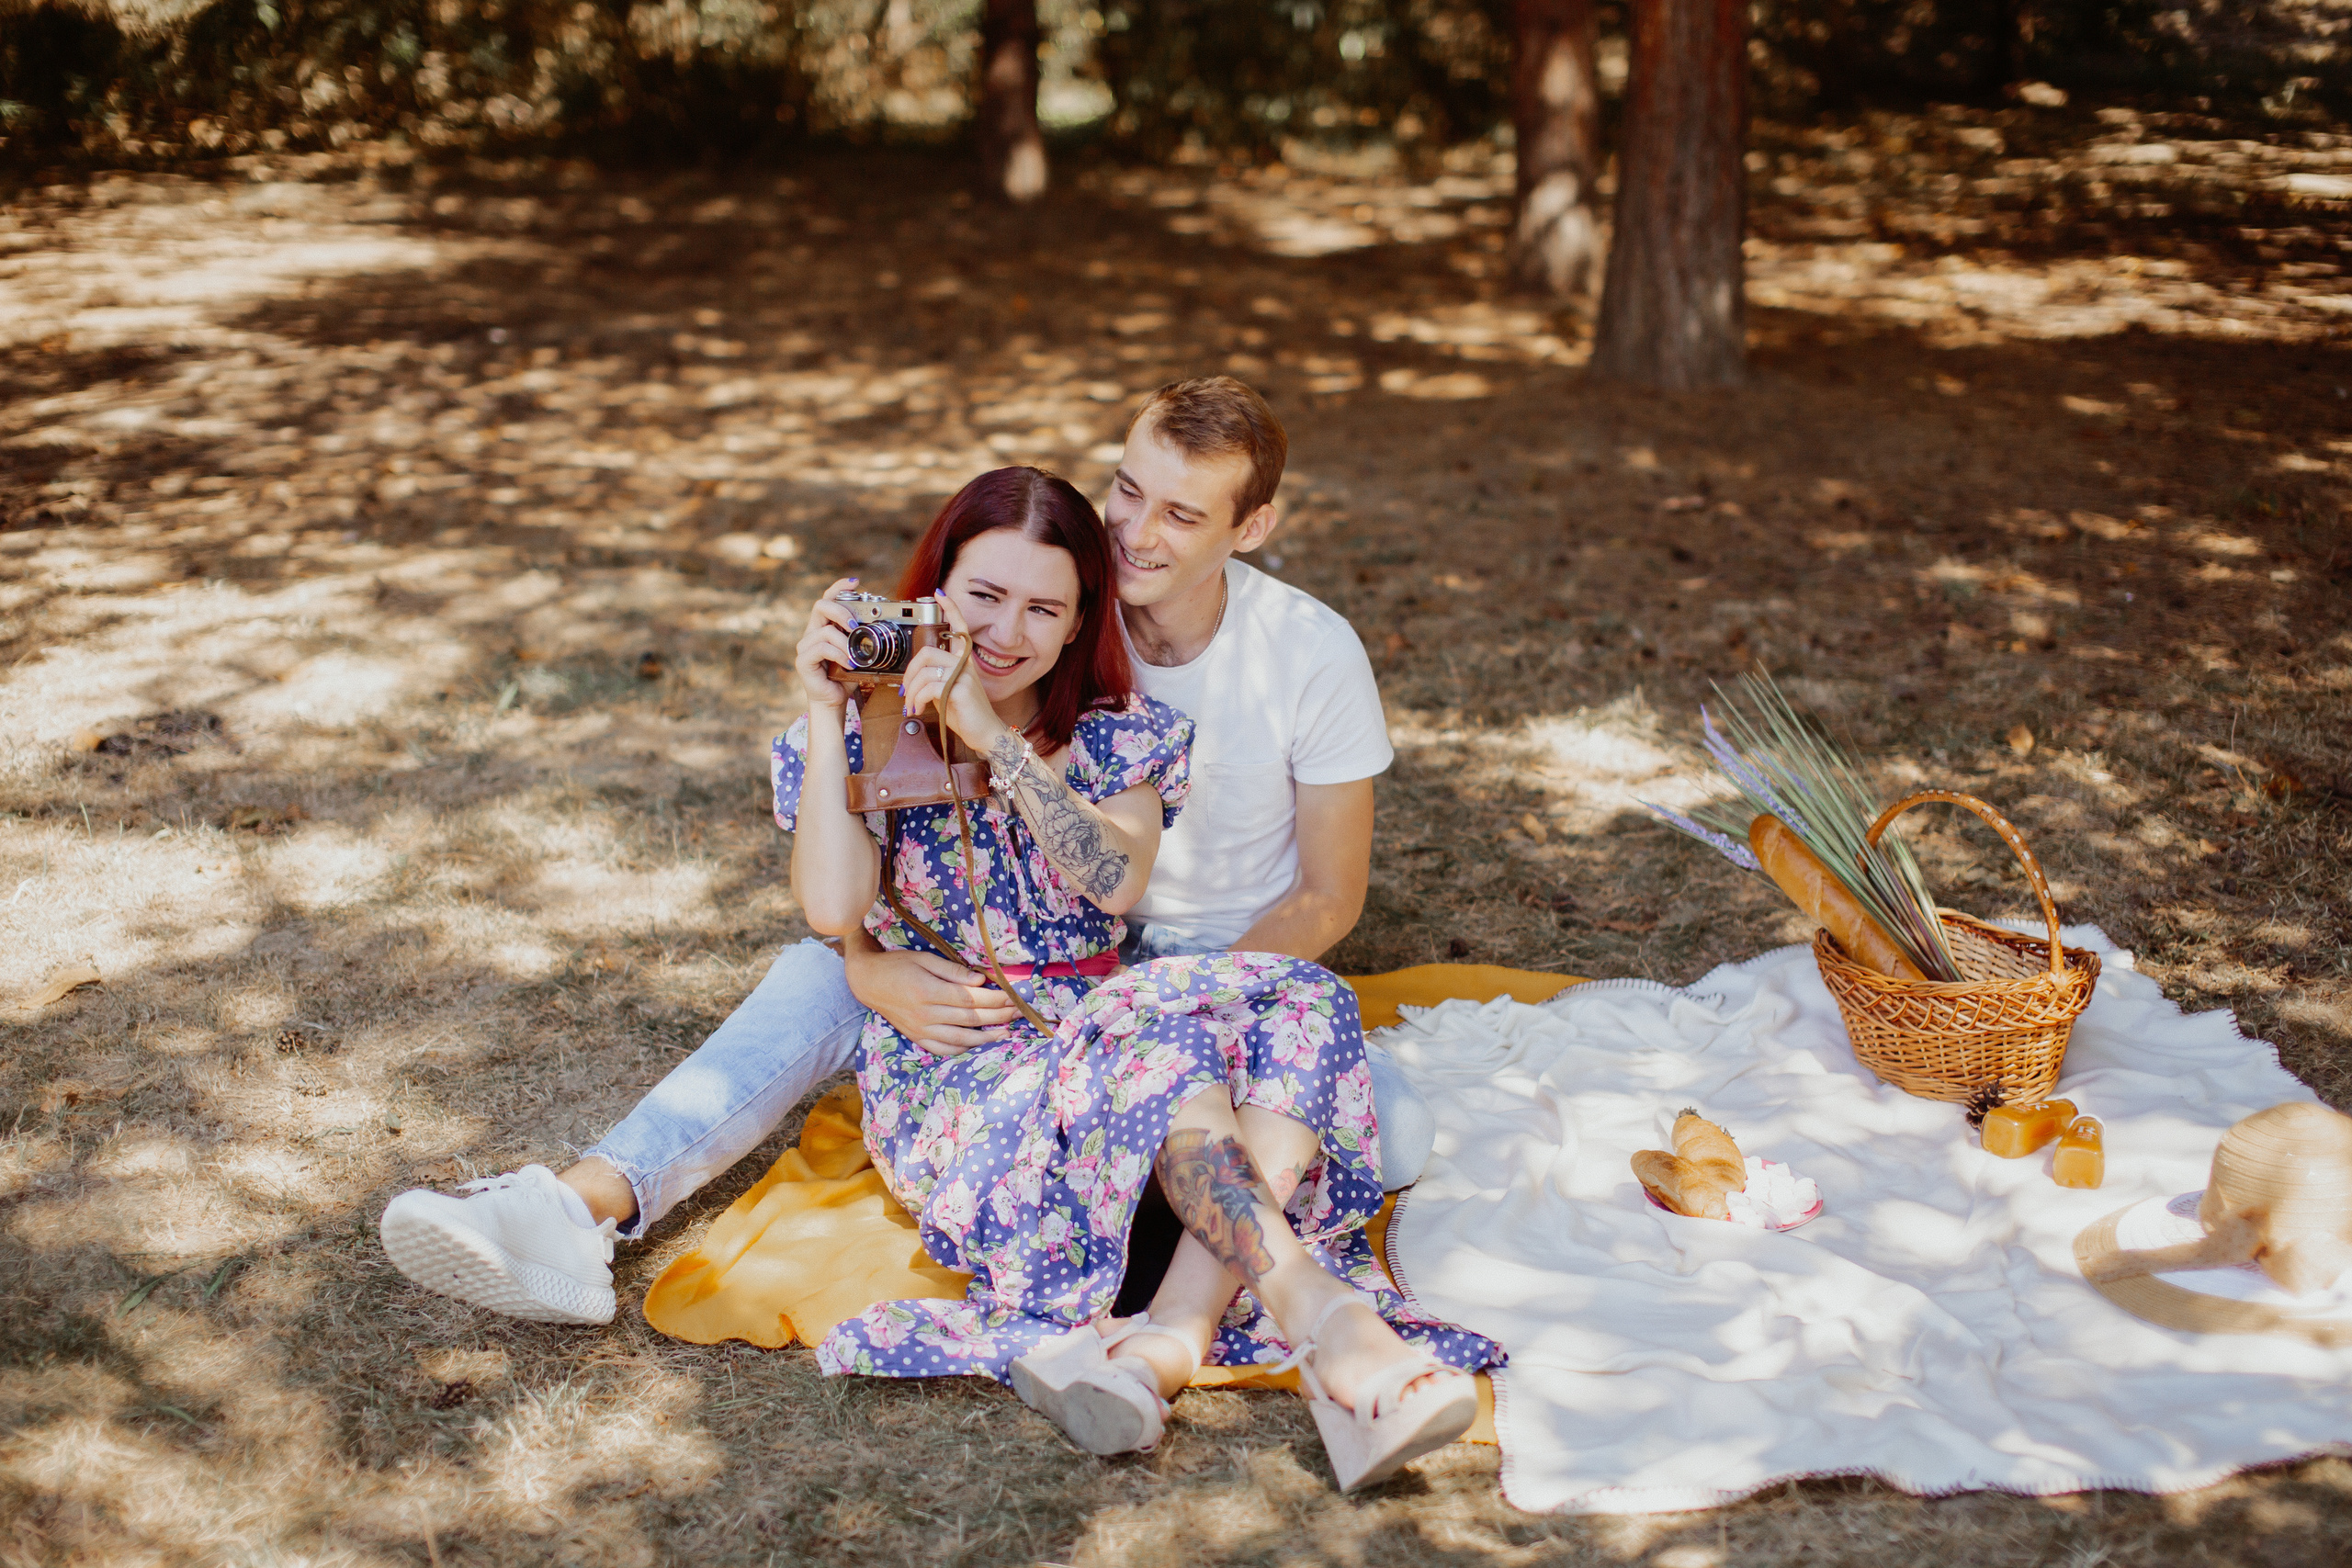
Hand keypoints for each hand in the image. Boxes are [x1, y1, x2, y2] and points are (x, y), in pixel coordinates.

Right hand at [793, 578, 863, 712]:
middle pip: (820, 606)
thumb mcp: (859, 654)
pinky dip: (838, 654)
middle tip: (855, 624)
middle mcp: (813, 632)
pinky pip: (821, 648)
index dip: (839, 587)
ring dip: (844, 642)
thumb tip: (884, 625)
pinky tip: (848, 664)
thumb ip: (864, 639)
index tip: (855, 582)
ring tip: (855, 656)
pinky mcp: (803, 660)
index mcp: (825, 626)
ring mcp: (805, 646)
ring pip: (824, 631)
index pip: (828, 599)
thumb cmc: (846, 676)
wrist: (834, 700)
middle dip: (840, 611)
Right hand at [844, 941, 1019, 1054]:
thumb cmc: (898, 965)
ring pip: (960, 1038)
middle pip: (970, 1018)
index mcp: (928, 991)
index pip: (970, 998)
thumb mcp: (924, 959)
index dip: (995, 999)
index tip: (1013, 996)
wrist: (868, 982)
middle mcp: (925, 1014)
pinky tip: (977, 1045)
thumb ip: (952, 971)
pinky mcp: (916, 1037)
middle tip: (1018, 1013)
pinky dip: (962, 1049)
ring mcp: (921, 1029)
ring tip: (1006, 1033)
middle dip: (998, 1015)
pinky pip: (943, 1049)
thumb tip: (980, 980)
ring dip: (986, 1037)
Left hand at [898, 594, 1007, 752]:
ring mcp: (964, 676)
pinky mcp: (960, 689)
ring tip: (912, 706)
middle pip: (927, 653)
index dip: (950, 609)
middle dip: (909, 673)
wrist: (985, 733)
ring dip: (911, 692)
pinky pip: (929, 687)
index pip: (959, 628)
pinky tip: (919, 710)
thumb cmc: (966, 714)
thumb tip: (912, 679)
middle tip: (906, 691)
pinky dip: (918, 700)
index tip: (939, 594)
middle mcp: (965, 664)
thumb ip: (934, 680)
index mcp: (963, 661)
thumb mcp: (947, 692)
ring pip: (925, 672)